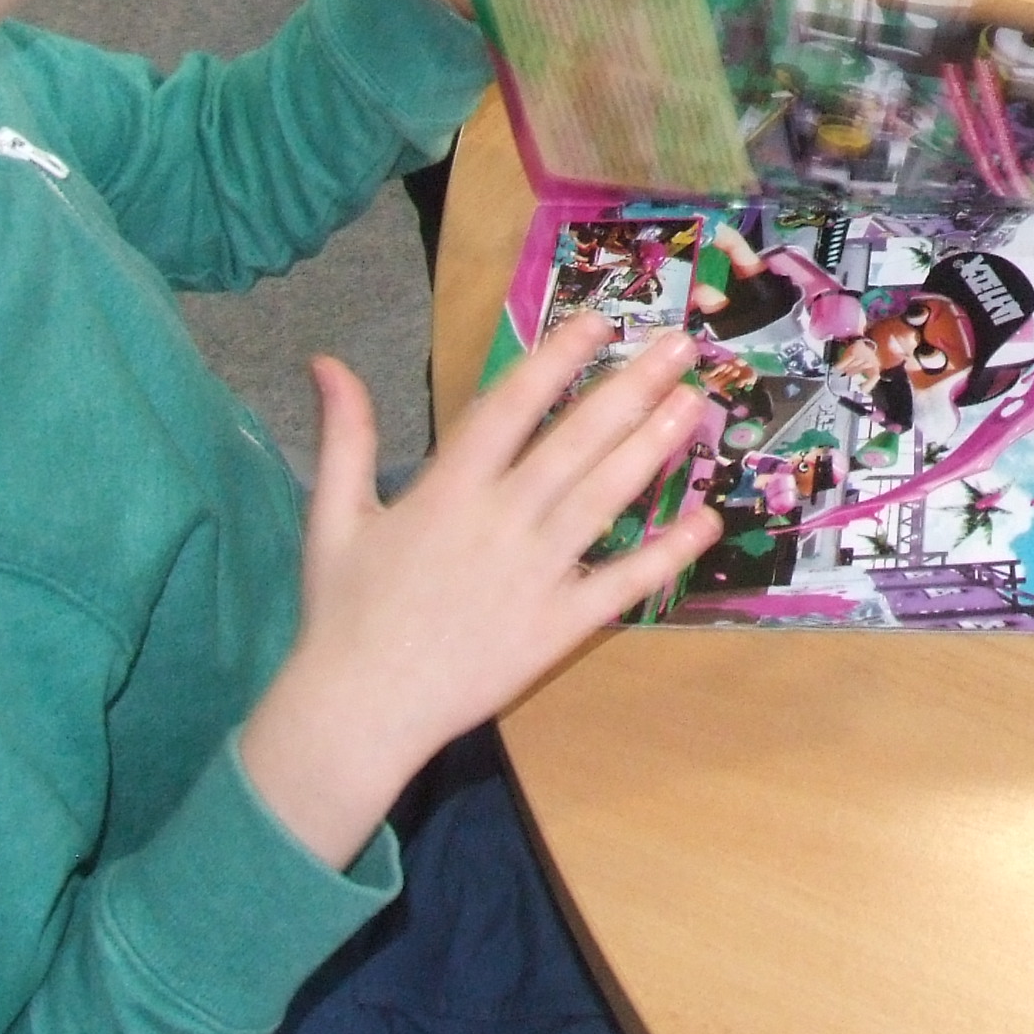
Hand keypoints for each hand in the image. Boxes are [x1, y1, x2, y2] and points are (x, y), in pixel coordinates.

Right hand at [239, 316, 717, 869]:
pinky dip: (666, 552)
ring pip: (604, 499)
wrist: (357, 713)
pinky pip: (621, 583)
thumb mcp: (334, 516)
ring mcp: (534, 575)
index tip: (601, 321)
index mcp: (446, 490)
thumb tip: (327, 361)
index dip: (557, 359)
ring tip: (694, 403)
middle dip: (632, 387)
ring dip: (654, 447)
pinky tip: (707, 519)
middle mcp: (499, 522)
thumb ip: (345, 435)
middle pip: (575, 442)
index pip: (511, 406)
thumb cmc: (344, 612)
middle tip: (682, 346)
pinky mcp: (557, 627)